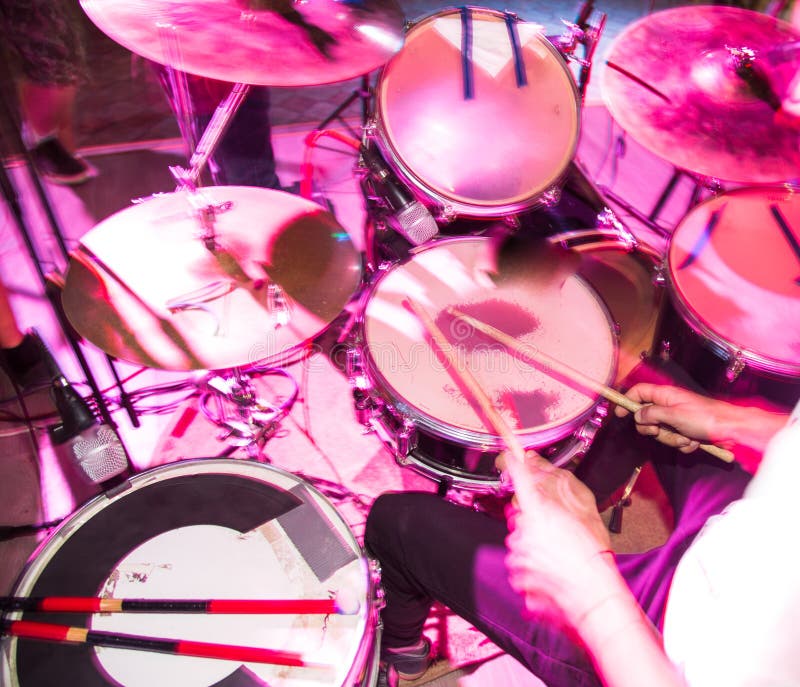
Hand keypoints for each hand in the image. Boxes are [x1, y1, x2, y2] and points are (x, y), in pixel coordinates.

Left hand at [502, 451, 613, 620]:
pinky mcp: (518, 577)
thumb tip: (542, 490)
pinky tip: (552, 572)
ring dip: (533, 547)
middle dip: (533, 523)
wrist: (594, 595)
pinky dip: (532, 568)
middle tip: (557, 535)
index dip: (513, 465)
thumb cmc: (593, 557)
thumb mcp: (583, 515)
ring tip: (558, 557)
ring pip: (519, 543)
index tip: (508, 456)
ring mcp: (518, 556)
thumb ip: (558, 497)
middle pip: (519, 517)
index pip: (520, 480)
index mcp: (539, 512)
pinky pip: (520, 566)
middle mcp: (523, 532)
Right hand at [613, 383, 730, 453]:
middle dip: (652, 428)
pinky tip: (693, 441)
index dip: (627, 401)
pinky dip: (682, 444)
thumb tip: (638, 415)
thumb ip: (652, 414)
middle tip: (659, 431)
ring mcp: (678, 419)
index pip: (639, 392)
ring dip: (671, 439)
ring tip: (686, 437)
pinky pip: (674, 440)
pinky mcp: (686, 431)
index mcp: (666, 395)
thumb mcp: (674, 415)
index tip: (619, 413)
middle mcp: (670, 405)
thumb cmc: (707, 418)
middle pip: (647, 416)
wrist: (732, 431)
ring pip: (661, 431)